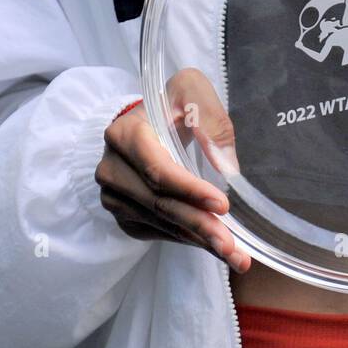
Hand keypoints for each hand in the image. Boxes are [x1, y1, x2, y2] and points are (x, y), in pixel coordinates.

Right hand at [94, 67, 251, 272]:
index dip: (190, 190)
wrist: (150, 119)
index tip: (222, 204)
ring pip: (160, 222)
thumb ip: (210, 120)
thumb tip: (225, 163)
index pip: (157, 170)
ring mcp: (114, 195)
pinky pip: (157, 232)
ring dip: (198, 240)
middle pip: (159, 203)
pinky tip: (212, 245)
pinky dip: (186, 239)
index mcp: (125, 133)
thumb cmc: (174, 103)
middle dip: (199, 225)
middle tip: (232, 246)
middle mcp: (112, 168)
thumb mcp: (192, 92)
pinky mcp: (124, 214)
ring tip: (234, 255)